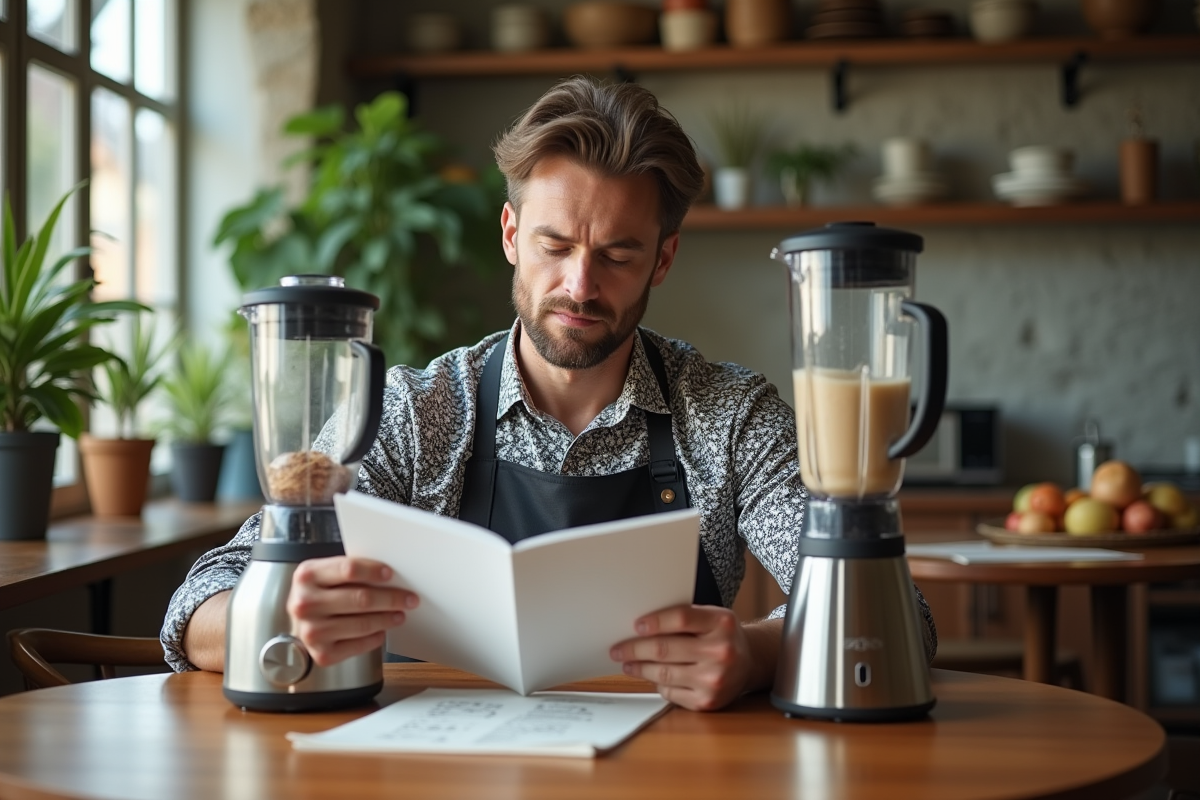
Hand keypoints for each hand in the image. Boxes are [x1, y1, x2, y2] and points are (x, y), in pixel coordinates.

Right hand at [287, 556, 417, 666]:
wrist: (298, 624)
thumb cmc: (318, 595)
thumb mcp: (325, 574)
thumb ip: (349, 571)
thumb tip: (390, 577)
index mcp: (307, 575)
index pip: (349, 569)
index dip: (374, 571)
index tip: (391, 574)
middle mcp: (305, 604)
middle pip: (361, 598)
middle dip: (391, 598)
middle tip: (410, 598)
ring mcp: (312, 631)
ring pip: (363, 623)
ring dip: (387, 618)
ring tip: (399, 614)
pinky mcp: (322, 654)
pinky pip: (359, 645)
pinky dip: (375, 638)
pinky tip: (381, 631)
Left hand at [609, 604, 754, 711]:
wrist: (750, 663)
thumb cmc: (722, 637)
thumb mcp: (712, 617)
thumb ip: (685, 618)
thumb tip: (641, 627)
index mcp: (722, 623)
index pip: (681, 618)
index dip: (655, 622)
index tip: (636, 625)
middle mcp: (721, 651)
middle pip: (665, 648)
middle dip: (635, 648)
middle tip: (618, 649)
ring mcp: (714, 679)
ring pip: (663, 673)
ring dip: (640, 668)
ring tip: (628, 663)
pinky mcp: (707, 701)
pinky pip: (670, 692)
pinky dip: (658, 683)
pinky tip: (653, 677)